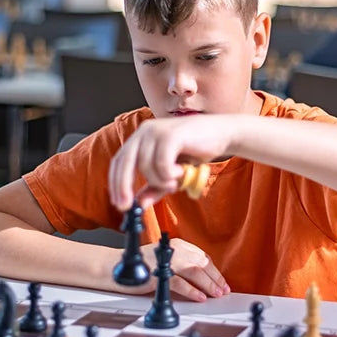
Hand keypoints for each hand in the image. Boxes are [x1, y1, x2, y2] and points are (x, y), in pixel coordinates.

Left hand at [108, 115, 237, 210]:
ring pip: (146, 166)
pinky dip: (170, 174)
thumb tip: (139, 205)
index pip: (118, 162)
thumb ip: (154, 188)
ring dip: (160, 181)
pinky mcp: (171, 134)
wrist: (220, 134)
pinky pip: (161, 162)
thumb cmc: (194, 151)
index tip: (119, 204)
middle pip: (124, 162)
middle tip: (130, 206)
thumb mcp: (170, 175)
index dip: (116, 184)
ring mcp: (157, 130)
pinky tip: (181, 171)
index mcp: (140, 139)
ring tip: (175, 181)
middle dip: (124, 186)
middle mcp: (144, 132)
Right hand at [123, 238, 230, 301]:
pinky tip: (200, 297)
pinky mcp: (158, 273)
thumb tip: (202, 280)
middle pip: (202, 263)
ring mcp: (165, 260)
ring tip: (216, 294)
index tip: (221, 282)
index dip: (214, 271)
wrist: (114, 268)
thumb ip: (181, 266)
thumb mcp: (164, 261)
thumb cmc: (139, 267)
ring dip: (208, 284)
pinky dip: (192, 291)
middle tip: (223, 290)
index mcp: (176, 245)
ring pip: (195, 271)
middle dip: (215, 278)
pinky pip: (180, 283)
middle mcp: (173, 250)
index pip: (202, 257)